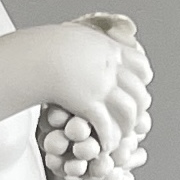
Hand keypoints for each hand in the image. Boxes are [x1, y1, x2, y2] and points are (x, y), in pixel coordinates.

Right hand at [29, 18, 151, 155]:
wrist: (36, 55)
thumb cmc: (49, 46)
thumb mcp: (79, 33)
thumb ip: (95, 35)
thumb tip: (113, 32)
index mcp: (111, 50)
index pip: (142, 68)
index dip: (142, 82)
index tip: (138, 91)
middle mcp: (111, 68)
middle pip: (139, 92)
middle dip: (139, 110)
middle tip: (134, 122)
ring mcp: (102, 86)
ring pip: (128, 111)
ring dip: (127, 128)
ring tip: (121, 137)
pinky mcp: (89, 104)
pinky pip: (107, 126)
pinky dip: (109, 139)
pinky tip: (106, 147)